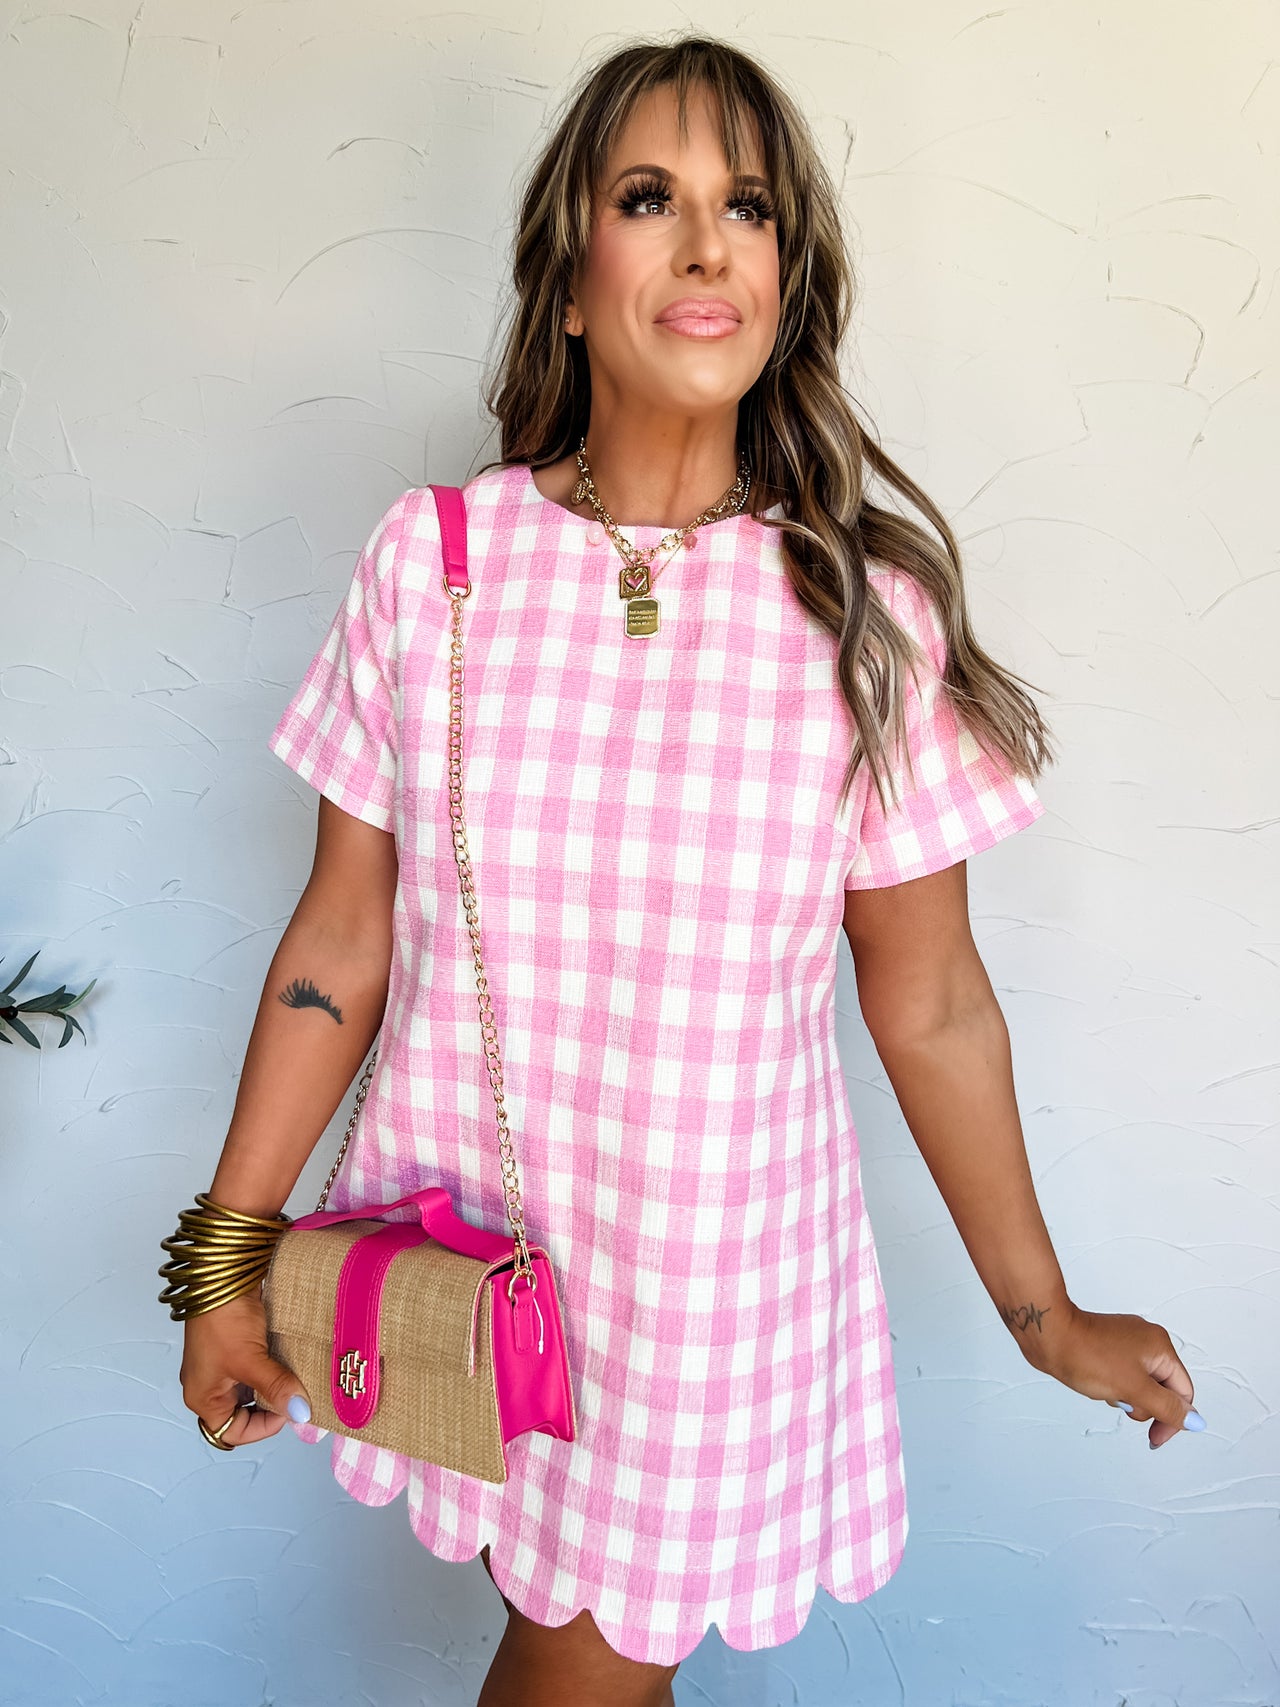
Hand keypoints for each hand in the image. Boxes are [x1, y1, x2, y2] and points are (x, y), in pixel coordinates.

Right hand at [179, 1287, 310, 1447]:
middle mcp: (211, 1385)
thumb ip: (275, 1387)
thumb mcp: (250, 1359)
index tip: (289, 1410)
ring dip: (275, 1386)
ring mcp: (223, 1366)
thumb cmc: (222, 1319)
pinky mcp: (237, 1347)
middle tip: (296, 1395)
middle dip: (272, 1406)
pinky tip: (291, 1362)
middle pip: (244, 1413)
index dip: (262, 1427)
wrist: (222, 1272)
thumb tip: (301, 1413)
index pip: (233, 1432)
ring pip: (254, 1390)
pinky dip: (275, 1368)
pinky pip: (258, 1369)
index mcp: (203, 1397)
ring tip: (296, 1379)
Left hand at [1018, 1300, 1202, 1448]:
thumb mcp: (1134, 1389)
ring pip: (1139, 1385)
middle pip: (1162, 1389)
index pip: (1183, 1392)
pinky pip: (1121, 1377)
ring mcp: (1126, 1342)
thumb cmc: (1086, 1356)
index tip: (1154, 1438)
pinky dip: (1112, 1385)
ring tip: (1104, 1385)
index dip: (1172, 1419)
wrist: (1048, 1335)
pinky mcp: (1108, 1346)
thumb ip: (1167, 1407)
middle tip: (1120, 1397)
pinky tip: (1095, 1381)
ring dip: (1124, 1395)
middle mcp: (1147, 1340)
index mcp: (1160, 1346)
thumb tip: (1195, 1421)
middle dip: (1142, 1403)